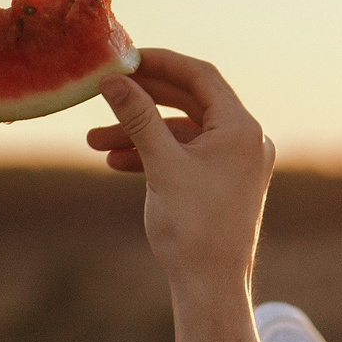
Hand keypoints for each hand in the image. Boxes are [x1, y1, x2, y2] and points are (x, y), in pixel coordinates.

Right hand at [85, 49, 273, 288]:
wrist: (211, 284)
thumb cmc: (193, 226)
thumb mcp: (160, 164)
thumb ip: (137, 117)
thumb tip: (112, 79)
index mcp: (242, 129)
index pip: (201, 76)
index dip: (161, 62)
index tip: (123, 58)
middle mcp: (246, 139)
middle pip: (190, 100)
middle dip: (143, 99)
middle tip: (103, 91)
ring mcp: (236, 161)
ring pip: (182, 131)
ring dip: (140, 131)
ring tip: (94, 141)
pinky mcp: (223, 180)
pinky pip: (186, 154)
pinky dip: (153, 153)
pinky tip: (116, 161)